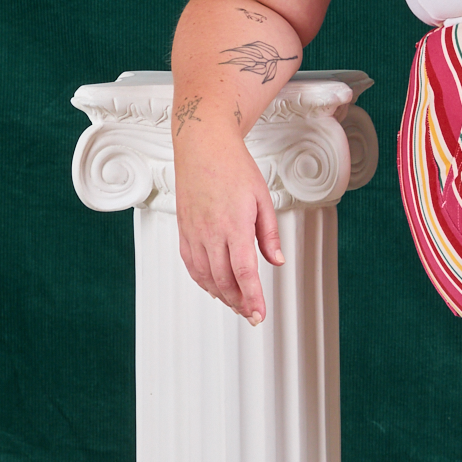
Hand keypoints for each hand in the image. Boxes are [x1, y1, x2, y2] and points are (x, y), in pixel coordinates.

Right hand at [174, 133, 283, 324]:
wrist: (202, 147)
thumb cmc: (234, 168)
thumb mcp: (263, 199)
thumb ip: (269, 234)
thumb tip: (277, 261)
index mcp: (234, 225)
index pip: (244, 272)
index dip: (252, 298)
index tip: (260, 314)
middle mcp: (210, 232)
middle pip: (224, 280)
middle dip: (239, 303)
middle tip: (252, 315)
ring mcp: (194, 232)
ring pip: (205, 276)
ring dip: (222, 295)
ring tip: (237, 304)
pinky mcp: (184, 230)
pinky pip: (191, 264)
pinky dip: (203, 281)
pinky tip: (214, 287)